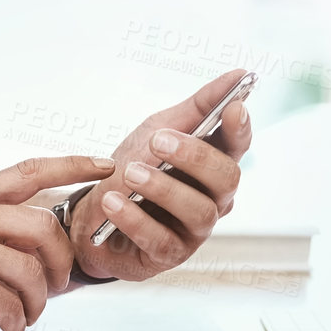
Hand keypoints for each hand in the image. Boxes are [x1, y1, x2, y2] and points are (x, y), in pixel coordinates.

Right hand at [0, 156, 115, 330]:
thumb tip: (18, 244)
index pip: (30, 171)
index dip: (73, 165)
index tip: (103, 166)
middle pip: (45, 228)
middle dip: (61, 262)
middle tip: (56, 285)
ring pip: (32, 272)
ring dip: (38, 302)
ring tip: (26, 315)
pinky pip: (11, 306)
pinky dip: (17, 323)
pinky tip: (8, 328)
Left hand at [65, 70, 251, 281]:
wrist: (89, 217)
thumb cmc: (131, 171)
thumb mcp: (157, 131)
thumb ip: (196, 108)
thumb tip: (239, 74)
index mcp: (212, 166)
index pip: (238, 147)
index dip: (240, 129)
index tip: (233, 108)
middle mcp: (213, 199)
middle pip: (226, 178)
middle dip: (194, 156)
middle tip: (157, 140)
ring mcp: (194, 230)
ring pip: (199, 210)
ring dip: (163, 188)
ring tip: (129, 173)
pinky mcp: (169, 255)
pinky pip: (161, 239)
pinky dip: (135, 219)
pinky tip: (113, 203)